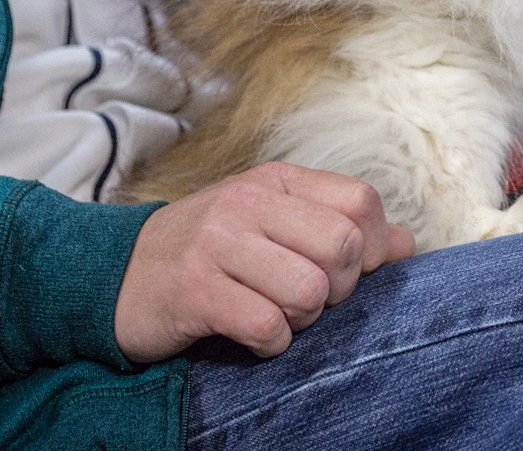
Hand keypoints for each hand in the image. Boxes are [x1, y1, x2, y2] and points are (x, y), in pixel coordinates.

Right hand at [113, 162, 414, 362]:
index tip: (344, 271)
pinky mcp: (195, 291)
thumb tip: (405, 244)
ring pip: (308, 291)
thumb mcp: (272, 221)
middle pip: (342, 248)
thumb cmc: (210, 250)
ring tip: (275, 313)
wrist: (117, 274)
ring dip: (302, 319)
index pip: (361, 202)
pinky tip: (252, 334)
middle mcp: (248, 202)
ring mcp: (218, 244)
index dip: (369, 248)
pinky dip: (270, 342)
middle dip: (338, 290)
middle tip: (307, 299)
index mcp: (275, 180)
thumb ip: (336, 224)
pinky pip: (266, 326)